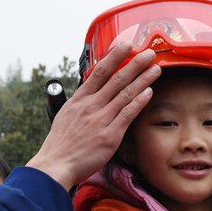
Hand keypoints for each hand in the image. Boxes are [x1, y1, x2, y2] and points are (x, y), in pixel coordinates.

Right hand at [26, 42, 159, 189]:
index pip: (99, 71)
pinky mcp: (110, 136)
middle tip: (149, 53)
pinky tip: (149, 91)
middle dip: (135, 63)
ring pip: (125, 94)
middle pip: (117, 79)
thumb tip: (91, 92)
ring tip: (155, 69)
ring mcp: (101, 120)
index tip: (126, 45)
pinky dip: (139, 101)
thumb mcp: (66, 115)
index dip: (115, 56)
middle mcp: (91, 106)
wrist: (55, 165)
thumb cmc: (60, 144)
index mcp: (79, 99)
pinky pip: (127, 114)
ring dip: (143, 79)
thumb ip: (81, 103)